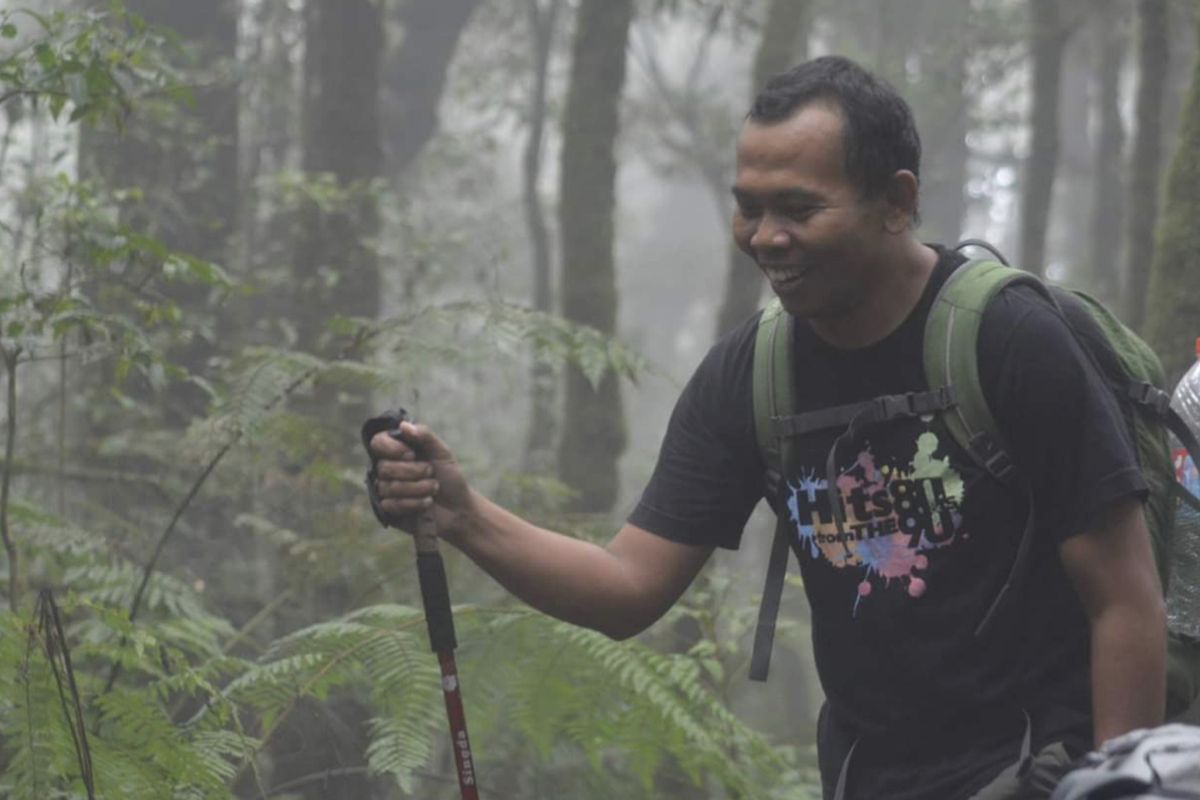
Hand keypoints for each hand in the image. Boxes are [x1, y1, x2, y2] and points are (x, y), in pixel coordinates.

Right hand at [369, 421, 472, 538]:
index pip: (378, 442)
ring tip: (433, 489)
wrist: (459, 508)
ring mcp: (386, 490)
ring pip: (388, 487)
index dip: (392, 449)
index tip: (412, 454)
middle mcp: (388, 469)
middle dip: (413, 472)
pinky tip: (426, 503)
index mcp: (398, 451)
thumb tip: (403, 425)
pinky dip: (414, 504)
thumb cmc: (450, 478)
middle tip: (431, 472)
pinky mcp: (389, 510)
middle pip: (384, 467)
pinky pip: (391, 505)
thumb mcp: (443, 453)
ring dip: (417, 488)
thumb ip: (425, 435)